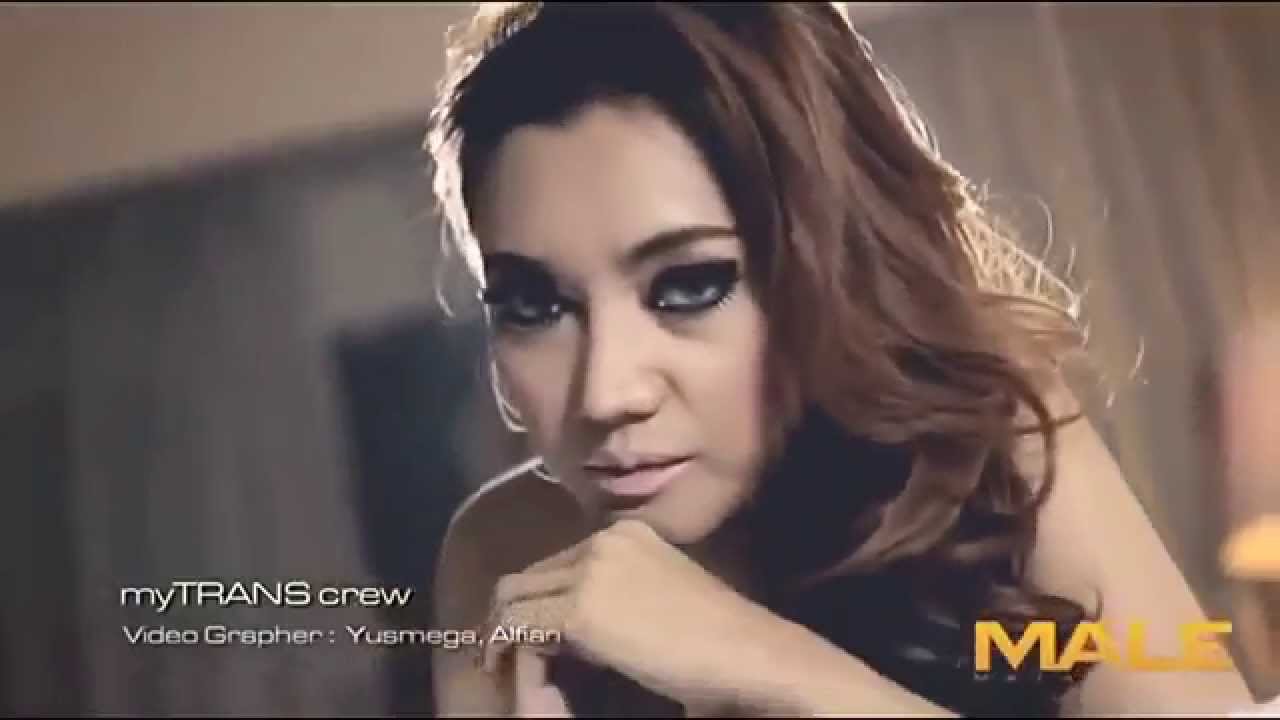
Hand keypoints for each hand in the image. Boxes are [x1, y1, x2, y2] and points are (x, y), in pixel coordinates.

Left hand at [475, 518, 796, 712]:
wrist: (745, 652)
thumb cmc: (718, 637)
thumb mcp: (662, 595)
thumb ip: (621, 593)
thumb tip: (581, 622)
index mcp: (626, 534)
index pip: (558, 562)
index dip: (535, 598)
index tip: (523, 630)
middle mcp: (603, 542)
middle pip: (529, 574)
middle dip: (507, 611)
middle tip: (495, 649)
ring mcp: (590, 572)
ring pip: (514, 596)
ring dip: (498, 630)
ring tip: (491, 661)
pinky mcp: (581, 610)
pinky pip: (519, 626)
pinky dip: (502, 647)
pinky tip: (501, 666)